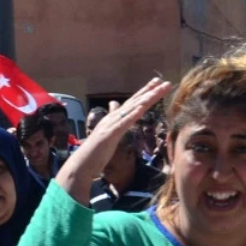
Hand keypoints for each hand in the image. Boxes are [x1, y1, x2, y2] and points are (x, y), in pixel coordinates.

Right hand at [57, 78, 171, 203]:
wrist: (82, 164)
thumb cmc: (95, 152)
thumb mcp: (107, 135)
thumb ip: (112, 121)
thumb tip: (113, 107)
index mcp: (113, 119)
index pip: (132, 103)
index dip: (144, 93)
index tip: (157, 84)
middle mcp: (112, 118)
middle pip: (134, 102)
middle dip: (149, 91)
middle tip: (163, 82)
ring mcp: (110, 125)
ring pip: (131, 109)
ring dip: (145, 99)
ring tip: (157, 91)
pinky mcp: (109, 134)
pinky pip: (124, 123)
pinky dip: (133, 114)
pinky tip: (142, 107)